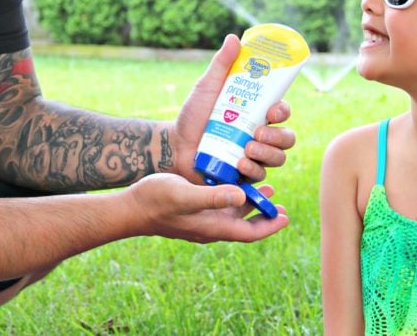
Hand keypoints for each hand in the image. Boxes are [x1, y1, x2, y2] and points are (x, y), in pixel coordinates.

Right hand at [127, 173, 288, 242]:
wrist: (130, 208)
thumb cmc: (155, 201)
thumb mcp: (184, 195)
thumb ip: (212, 197)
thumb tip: (241, 197)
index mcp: (211, 227)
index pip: (248, 233)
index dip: (269, 226)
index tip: (286, 216)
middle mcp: (209, 226)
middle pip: (245, 226)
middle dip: (264, 216)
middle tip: (281, 204)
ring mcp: (201, 219)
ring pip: (233, 215)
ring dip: (250, 204)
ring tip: (266, 190)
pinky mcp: (193, 211)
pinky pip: (220, 207)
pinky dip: (234, 197)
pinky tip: (235, 182)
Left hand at [172, 35, 296, 182]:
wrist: (175, 145)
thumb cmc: (193, 115)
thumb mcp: (207, 87)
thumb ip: (221, 64)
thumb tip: (234, 37)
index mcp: (256, 114)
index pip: (282, 113)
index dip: (284, 111)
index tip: (273, 110)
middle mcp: (260, 136)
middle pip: (287, 138)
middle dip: (278, 136)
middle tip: (259, 131)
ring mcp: (254, 157)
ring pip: (278, 158)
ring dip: (268, 154)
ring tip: (248, 149)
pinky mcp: (243, 176)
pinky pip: (259, 177)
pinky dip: (253, 170)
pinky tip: (240, 165)